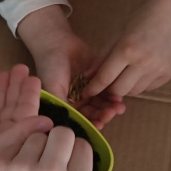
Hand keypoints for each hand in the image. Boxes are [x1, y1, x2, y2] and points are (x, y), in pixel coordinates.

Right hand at [0, 65, 52, 170]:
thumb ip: (19, 135)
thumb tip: (49, 121)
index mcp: (12, 142)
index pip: (26, 114)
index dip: (30, 95)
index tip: (35, 77)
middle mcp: (2, 139)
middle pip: (12, 109)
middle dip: (16, 88)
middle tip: (21, 68)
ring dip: (1, 93)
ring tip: (4, 73)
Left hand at [0, 126, 91, 170]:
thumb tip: (72, 155)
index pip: (83, 146)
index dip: (73, 151)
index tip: (66, 158)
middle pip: (62, 133)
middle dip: (56, 141)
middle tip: (47, 155)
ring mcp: (24, 168)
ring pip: (36, 137)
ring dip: (33, 146)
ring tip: (26, 170)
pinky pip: (12, 147)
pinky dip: (12, 156)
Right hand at [18, 7, 124, 128]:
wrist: (57, 43)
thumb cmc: (50, 67)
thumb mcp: (54, 89)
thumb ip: (63, 107)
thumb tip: (72, 128)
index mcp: (65, 106)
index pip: (80, 119)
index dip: (90, 124)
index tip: (100, 125)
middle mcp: (76, 101)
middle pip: (92, 113)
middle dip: (103, 115)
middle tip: (112, 113)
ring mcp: (87, 90)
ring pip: (101, 103)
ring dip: (110, 107)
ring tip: (119, 107)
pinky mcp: (97, 79)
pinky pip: (106, 89)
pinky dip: (113, 95)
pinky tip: (119, 98)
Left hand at [84, 0, 170, 99]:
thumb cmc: (141, 20)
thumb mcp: (117, 35)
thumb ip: (102, 58)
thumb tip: (88, 77)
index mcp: (127, 49)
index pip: (105, 78)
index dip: (93, 88)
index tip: (86, 93)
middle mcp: (144, 62)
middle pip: (119, 90)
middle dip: (110, 89)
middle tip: (109, 82)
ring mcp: (159, 69)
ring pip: (134, 91)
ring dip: (126, 86)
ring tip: (127, 73)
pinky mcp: (170, 73)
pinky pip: (149, 88)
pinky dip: (141, 83)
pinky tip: (142, 70)